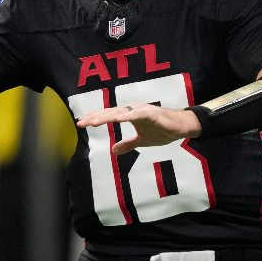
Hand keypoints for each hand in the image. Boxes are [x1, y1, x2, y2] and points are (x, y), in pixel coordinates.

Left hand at [76, 103, 200, 154]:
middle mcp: (133, 109)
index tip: (80, 123)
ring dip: (106, 116)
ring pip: (120, 112)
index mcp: (129, 114)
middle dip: (95, 118)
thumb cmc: (162, 130)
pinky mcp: (152, 113)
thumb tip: (113, 151)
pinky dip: (127, 115)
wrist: (181, 127)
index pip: (108, 115)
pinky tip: (117, 118)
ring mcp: (142, 110)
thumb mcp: (141, 141)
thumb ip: (127, 144)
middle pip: (110, 112)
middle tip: (80, 123)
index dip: (94, 119)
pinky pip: (137, 114)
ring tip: (93, 122)